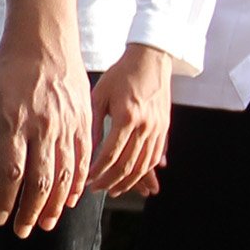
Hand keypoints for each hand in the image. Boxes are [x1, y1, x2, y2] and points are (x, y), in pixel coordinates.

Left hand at [0, 40, 89, 235]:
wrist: (45, 38)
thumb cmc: (10, 69)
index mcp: (15, 123)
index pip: (11, 174)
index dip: (6, 202)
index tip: (0, 219)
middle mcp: (43, 127)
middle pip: (40, 182)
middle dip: (29, 212)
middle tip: (22, 230)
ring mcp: (67, 125)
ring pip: (64, 176)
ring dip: (55, 205)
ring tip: (45, 224)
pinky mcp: (84, 121)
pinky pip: (83, 159)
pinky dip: (78, 183)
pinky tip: (71, 199)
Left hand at [90, 44, 175, 197]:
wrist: (150, 59)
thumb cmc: (121, 74)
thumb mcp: (100, 95)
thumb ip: (93, 124)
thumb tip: (86, 151)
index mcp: (127, 117)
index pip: (110, 155)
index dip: (98, 172)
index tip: (87, 180)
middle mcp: (145, 126)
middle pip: (128, 165)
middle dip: (111, 182)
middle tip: (97, 189)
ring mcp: (158, 128)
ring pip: (144, 165)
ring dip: (129, 181)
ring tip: (115, 189)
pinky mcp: (164, 128)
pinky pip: (155, 156)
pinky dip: (146, 171)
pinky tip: (137, 178)